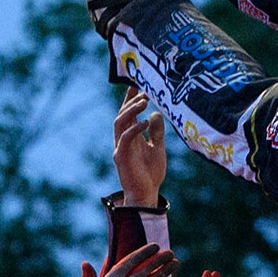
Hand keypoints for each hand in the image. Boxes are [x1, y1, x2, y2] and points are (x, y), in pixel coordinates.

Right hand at [113, 88, 166, 206]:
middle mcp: (122, 139)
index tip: (137, 83)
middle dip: (131, 101)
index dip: (130, 98)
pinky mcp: (120, 157)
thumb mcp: (158, 148)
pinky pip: (125, 138)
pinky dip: (134, 128)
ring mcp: (120, 147)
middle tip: (145, 93)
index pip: (128, 113)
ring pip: (119, 122)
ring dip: (131, 110)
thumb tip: (156, 114)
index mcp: (130, 136)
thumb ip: (156, 132)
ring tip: (145, 102)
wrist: (147, 193)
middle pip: (121, 114)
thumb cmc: (151, 173)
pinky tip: (146, 122)